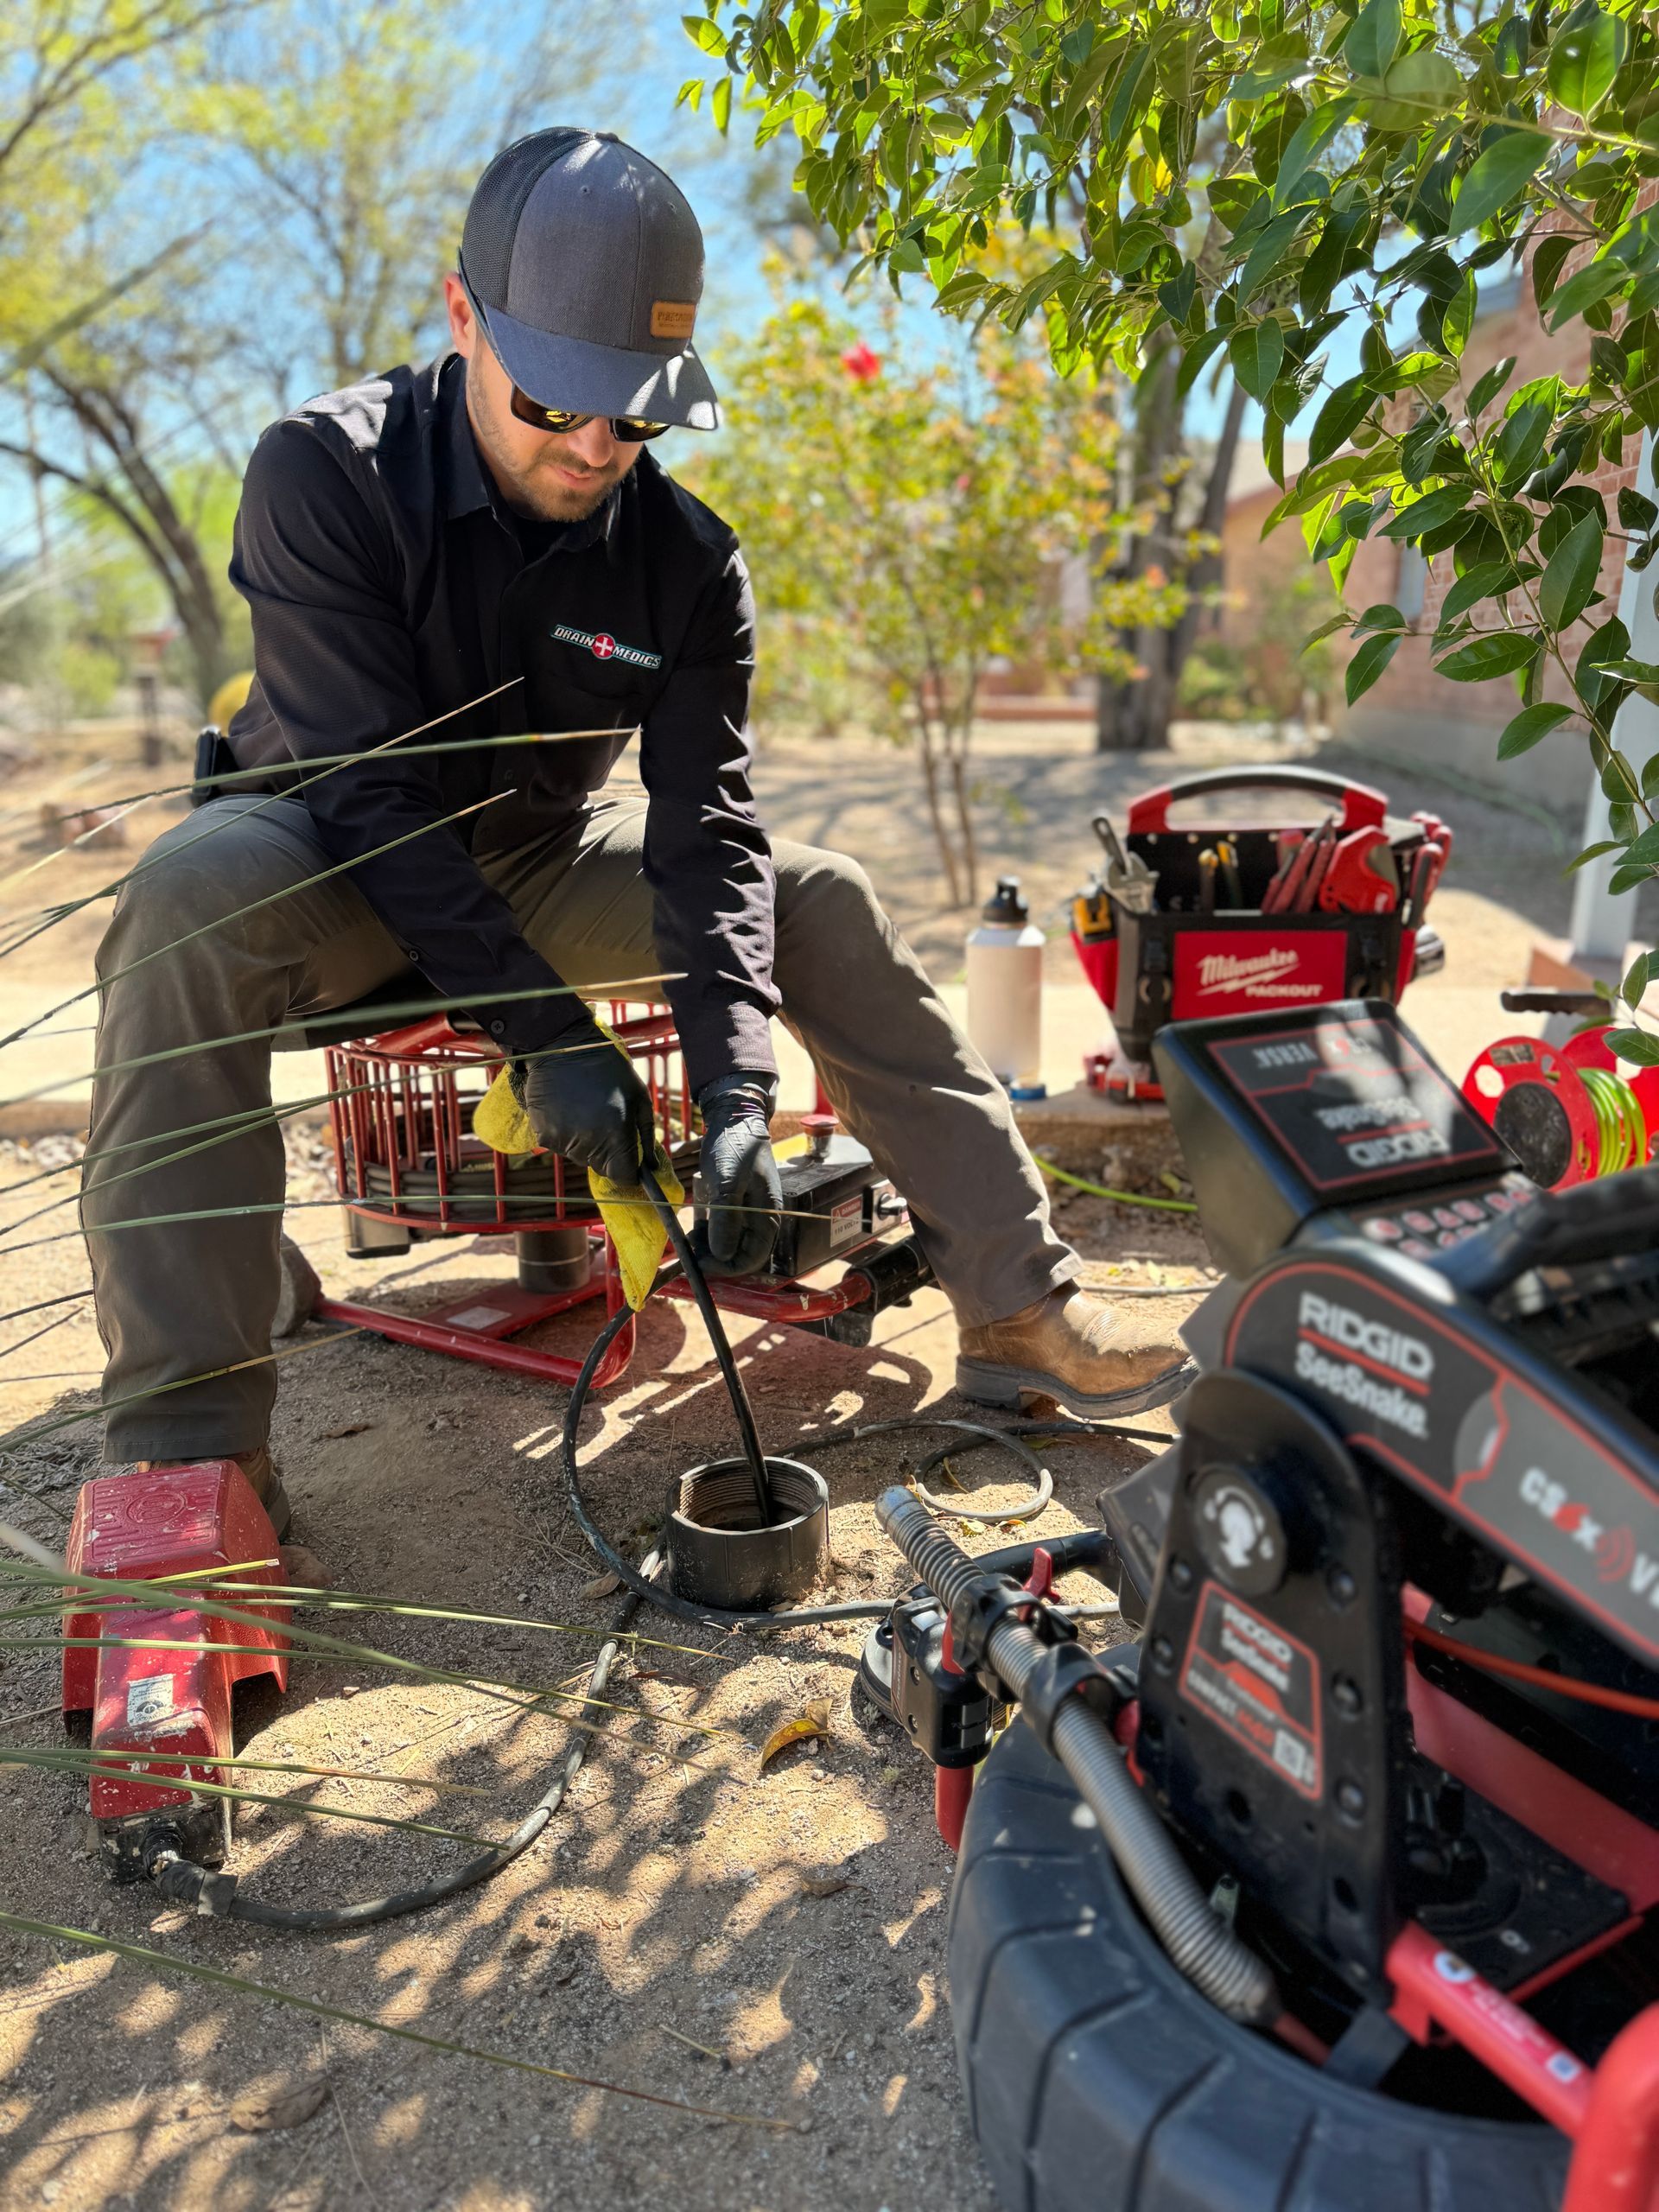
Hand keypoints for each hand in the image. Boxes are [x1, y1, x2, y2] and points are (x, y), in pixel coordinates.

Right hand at [510, 1017, 655, 1186]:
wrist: (564, 1047)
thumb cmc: (609, 1070)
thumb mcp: (639, 1097)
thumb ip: (646, 1134)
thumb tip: (650, 1166)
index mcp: (615, 1136)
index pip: (623, 1176)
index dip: (627, 1170)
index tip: (627, 1158)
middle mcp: (588, 1144)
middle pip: (601, 1167)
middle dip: (607, 1153)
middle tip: (604, 1121)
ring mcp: (563, 1142)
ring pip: (580, 1157)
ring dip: (585, 1142)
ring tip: (584, 1110)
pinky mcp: (543, 1136)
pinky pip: (560, 1146)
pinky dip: (565, 1134)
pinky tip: (567, 1110)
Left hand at [694, 1079, 780, 1274]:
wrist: (732, 1118)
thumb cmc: (734, 1146)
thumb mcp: (727, 1182)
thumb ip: (726, 1220)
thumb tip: (721, 1256)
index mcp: (768, 1215)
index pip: (752, 1257)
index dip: (726, 1267)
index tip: (700, 1263)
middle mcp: (760, 1218)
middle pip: (739, 1253)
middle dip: (714, 1258)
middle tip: (689, 1251)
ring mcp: (747, 1212)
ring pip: (728, 1243)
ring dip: (708, 1247)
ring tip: (688, 1239)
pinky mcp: (733, 1204)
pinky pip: (722, 1229)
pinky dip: (707, 1233)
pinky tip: (694, 1228)